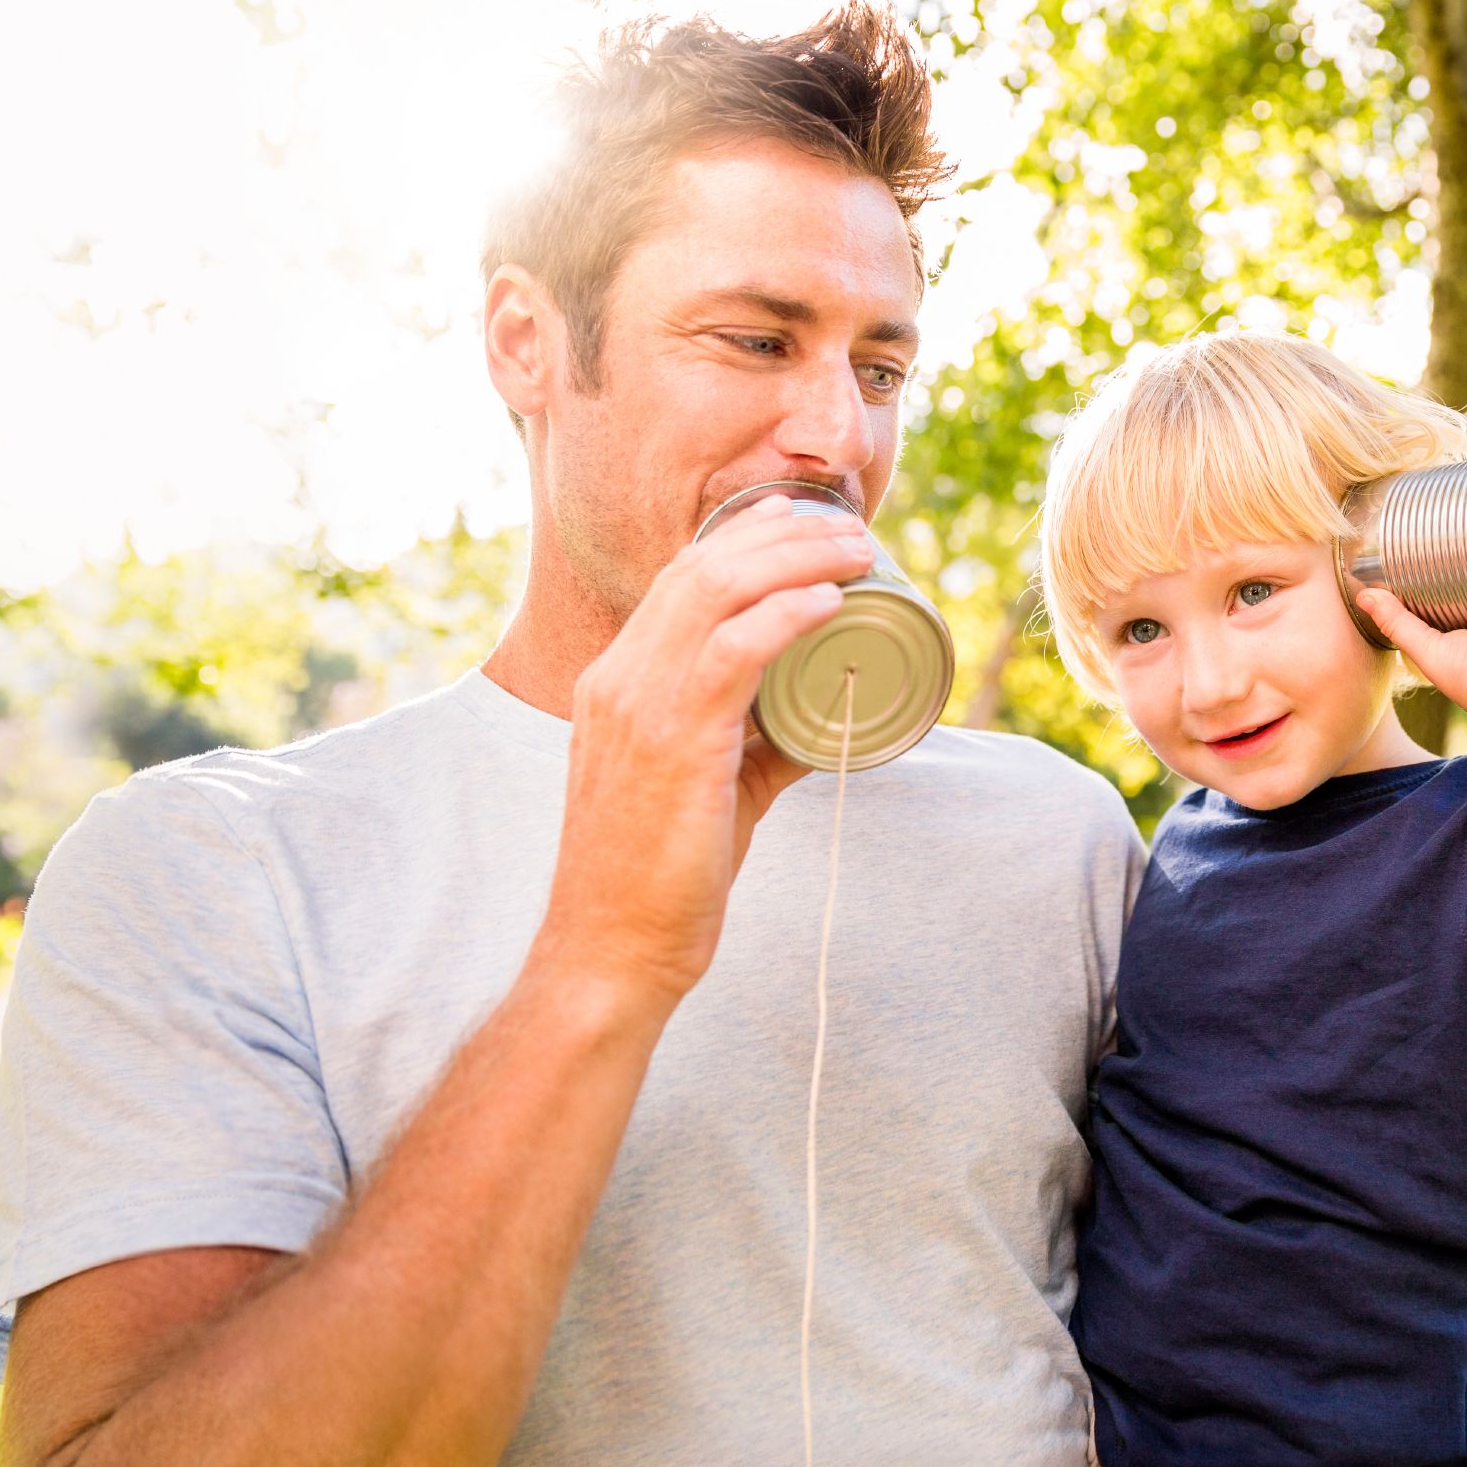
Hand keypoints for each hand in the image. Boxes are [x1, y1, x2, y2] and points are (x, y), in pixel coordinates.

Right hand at [527, 495, 875, 1004]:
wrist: (611, 947)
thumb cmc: (660, 877)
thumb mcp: (712, 787)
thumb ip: (757, 740)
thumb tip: (818, 710)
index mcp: (617, 681)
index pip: (679, 578)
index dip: (745, 536)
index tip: (805, 519)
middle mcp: (618, 679)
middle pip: (701, 566)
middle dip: (783, 534)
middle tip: (851, 531)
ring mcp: (637, 706)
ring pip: (715, 591)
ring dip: (795, 560)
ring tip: (855, 555)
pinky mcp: (671, 743)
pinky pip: (730, 652)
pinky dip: (784, 616)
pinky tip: (828, 604)